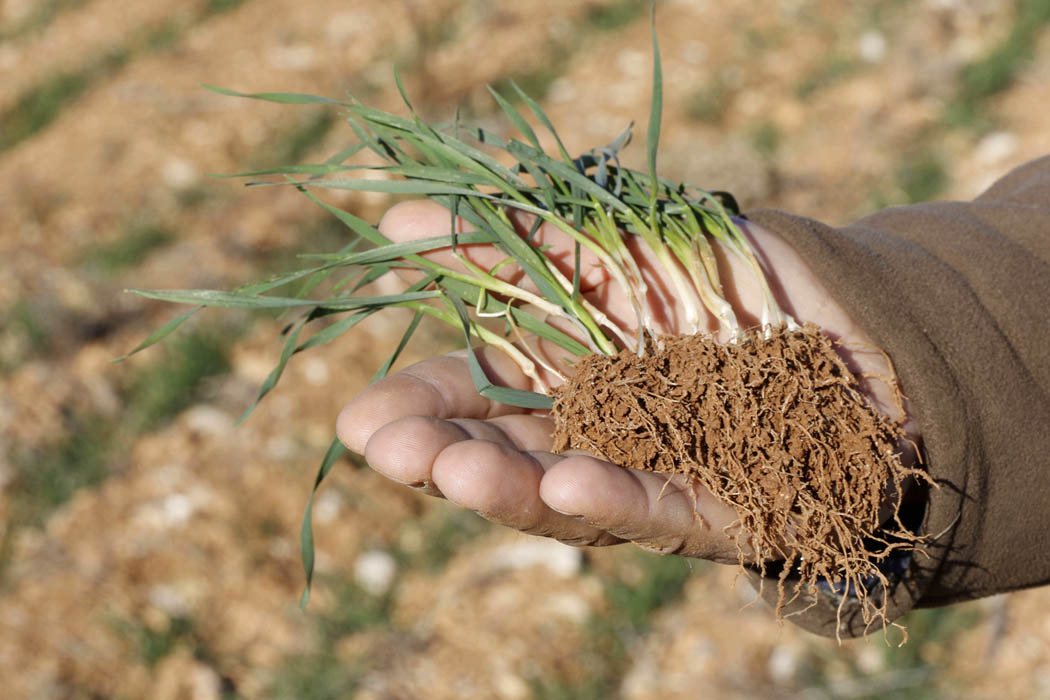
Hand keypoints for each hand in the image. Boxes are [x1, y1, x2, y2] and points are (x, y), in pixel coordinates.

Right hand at [336, 200, 915, 562]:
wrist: (875, 328)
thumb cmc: (744, 281)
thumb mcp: (627, 237)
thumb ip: (525, 238)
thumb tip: (399, 218)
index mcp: (573, 377)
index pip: (478, 400)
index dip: (423, 410)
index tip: (362, 420)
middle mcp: (606, 436)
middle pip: (512, 458)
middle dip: (446, 457)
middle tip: (386, 449)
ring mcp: (664, 477)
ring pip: (576, 495)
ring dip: (513, 488)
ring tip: (453, 473)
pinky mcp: (736, 511)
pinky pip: (676, 507)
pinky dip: (624, 496)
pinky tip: (573, 481)